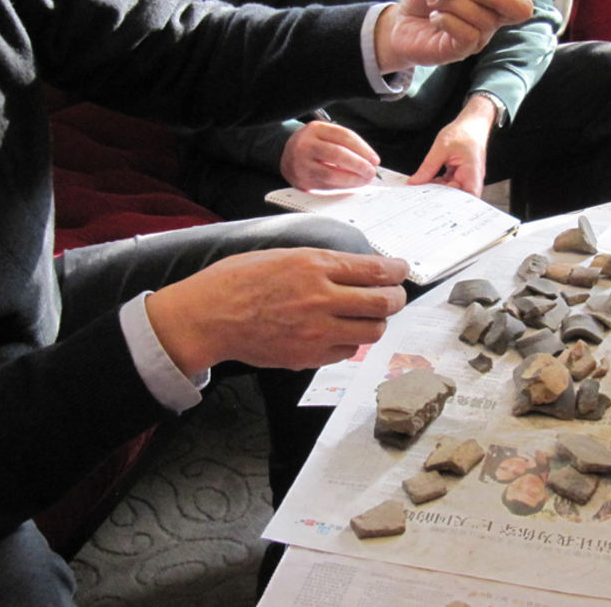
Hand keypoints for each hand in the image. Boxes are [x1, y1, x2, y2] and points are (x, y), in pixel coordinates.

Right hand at [146, 248, 408, 373]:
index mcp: (315, 265)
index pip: (376, 270)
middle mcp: (322, 298)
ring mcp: (317, 331)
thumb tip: (355, 268)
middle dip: (396, 298)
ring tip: (369, 316)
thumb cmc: (238, 280)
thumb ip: (321, 263)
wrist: (208, 317)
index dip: (397, 271)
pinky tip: (340, 333)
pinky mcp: (308, 357)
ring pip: (372, 331)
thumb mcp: (282, 254)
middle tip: (395, 296)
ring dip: (377, 322)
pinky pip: (347, 352)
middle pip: (384, 303)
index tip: (402, 270)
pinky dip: (351, 342)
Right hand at [280, 121, 379, 189]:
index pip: (344, 136)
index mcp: (316, 129)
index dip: (363, 149)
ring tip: (363, 179)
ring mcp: (301, 163)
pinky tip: (351, 185)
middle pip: (338, 154)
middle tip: (371, 171)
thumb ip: (345, 144)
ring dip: (352, 179)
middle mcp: (306, 145)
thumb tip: (369, 160)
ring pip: (331, 174)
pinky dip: (342, 186)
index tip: (374, 159)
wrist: (288, 155)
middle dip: (359, 165)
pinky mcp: (302, 180)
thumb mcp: (325, 135)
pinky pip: (326, 185)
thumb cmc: (313, 145)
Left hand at [374, 0, 532, 71]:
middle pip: (519, 7)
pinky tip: (435, 17)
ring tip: (433, 0)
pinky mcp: (463, 50)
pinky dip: (448, 20)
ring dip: (454, 3)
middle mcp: (493, 16)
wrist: (402, 22)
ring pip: (484, 18)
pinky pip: (469, 35)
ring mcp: (480, 36)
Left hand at [408, 97, 494, 196]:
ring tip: (420, 190)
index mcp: (472, 170)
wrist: (471, 124)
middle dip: (440, 198)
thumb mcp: (441, 147)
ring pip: (450, 191)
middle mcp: (471, 177)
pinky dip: (437, 184)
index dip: (457, 204)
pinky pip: (447, 184)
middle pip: (457, 196)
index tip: (440, 206)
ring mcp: (465, 177)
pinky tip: (426, 183)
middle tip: (421, 198)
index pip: (470, 195)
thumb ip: (428, 166)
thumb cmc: (463, 132)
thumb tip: (416, 182)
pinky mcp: (459, 175)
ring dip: (436, 191)